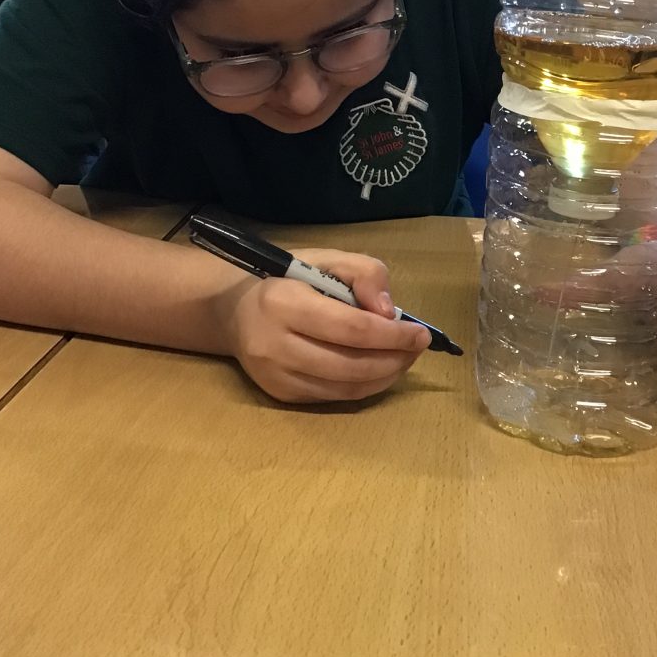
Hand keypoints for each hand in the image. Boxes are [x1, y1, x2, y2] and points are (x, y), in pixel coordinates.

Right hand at [226, 248, 429, 403]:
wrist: (236, 310)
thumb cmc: (288, 279)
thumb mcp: (326, 259)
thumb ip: (364, 274)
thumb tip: (389, 313)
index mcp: (283, 303)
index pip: (351, 329)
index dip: (392, 335)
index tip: (420, 333)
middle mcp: (275, 345)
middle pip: (351, 365)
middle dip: (394, 359)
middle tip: (417, 347)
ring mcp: (275, 376)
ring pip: (345, 389)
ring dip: (384, 377)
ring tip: (404, 359)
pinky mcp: (279, 394)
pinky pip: (332, 398)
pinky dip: (363, 387)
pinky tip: (378, 370)